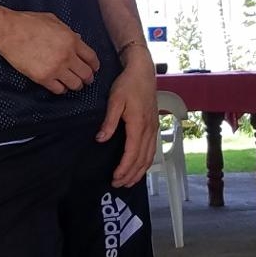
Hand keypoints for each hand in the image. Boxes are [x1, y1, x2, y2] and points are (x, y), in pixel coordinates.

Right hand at [0, 11, 101, 93]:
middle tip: (86, 80)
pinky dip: (61, 89)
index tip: (94, 69)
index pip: (91, 57)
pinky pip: (59, 89)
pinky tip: (58, 85)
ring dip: (76, 85)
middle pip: (86, 74)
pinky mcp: (43, 77)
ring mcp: (55, 68)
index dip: (94, 65)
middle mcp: (67, 55)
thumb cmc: (28, 22)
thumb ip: (68, 31)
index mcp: (71, 39)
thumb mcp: (53, 20)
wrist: (8, 32)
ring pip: (75, 85)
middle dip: (88, 78)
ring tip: (73, 84)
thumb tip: (78, 39)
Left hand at [96, 55, 157, 186]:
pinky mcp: (154, 126)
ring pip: (149, 156)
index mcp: (138, 124)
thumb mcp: (114, 101)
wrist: (143, 71)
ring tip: (128, 181)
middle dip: (131, 175)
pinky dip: (146, 162)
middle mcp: (149, 129)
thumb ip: (109, 122)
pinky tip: (140, 167)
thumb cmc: (128, 84)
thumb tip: (101, 139)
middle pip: (142, 159)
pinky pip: (152, 149)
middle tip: (118, 185)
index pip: (132, 153)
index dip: (124, 168)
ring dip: (139, 171)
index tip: (115, 178)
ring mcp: (154, 128)